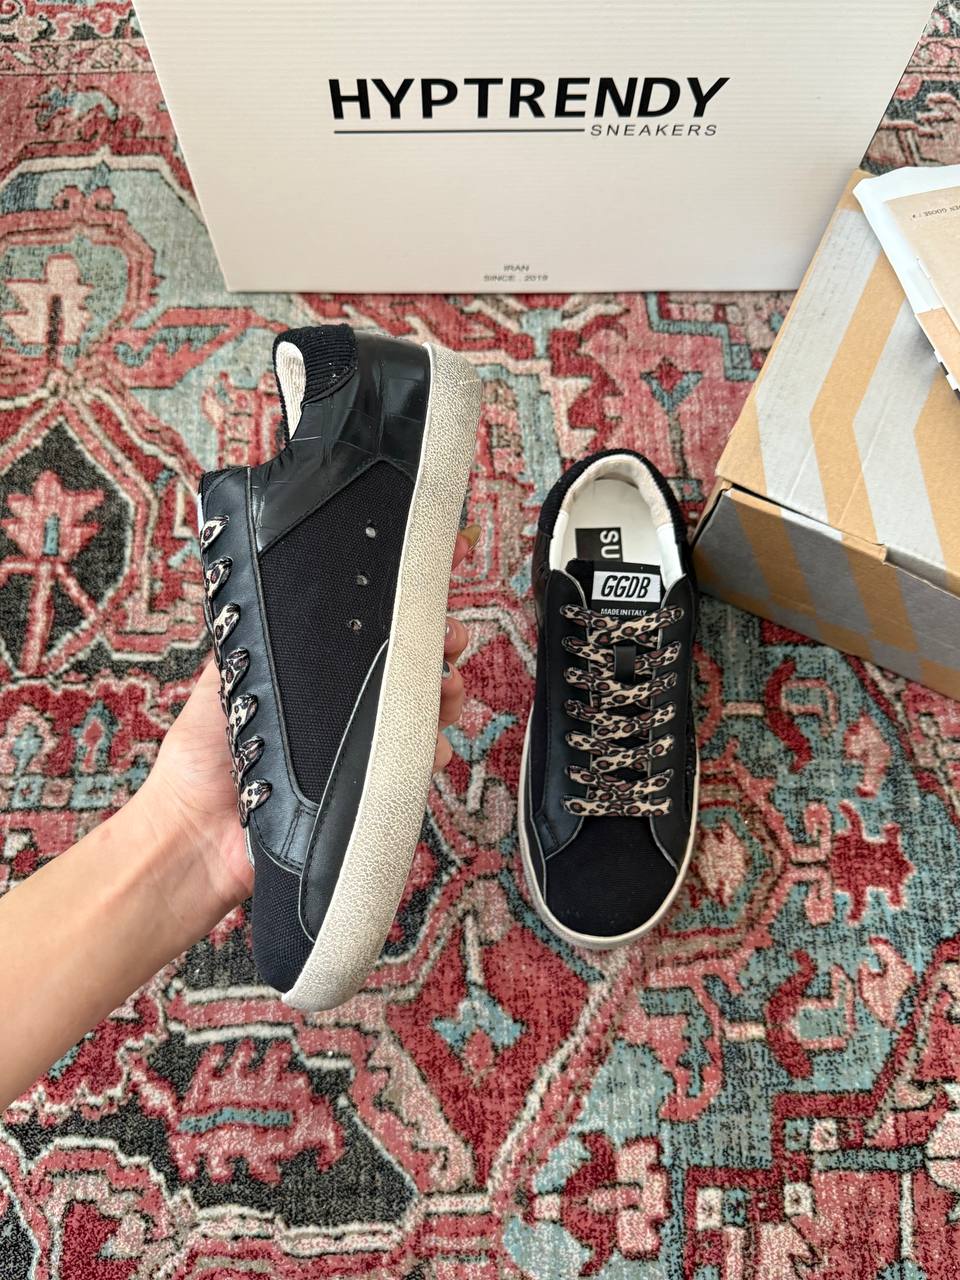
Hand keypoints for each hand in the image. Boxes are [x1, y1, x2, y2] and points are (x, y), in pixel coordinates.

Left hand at [136, 525, 479, 920]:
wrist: (197, 834)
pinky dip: (430, 753)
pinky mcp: (367, 795)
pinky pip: (411, 769)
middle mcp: (340, 715)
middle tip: (450, 637)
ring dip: (443, 697)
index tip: (427, 592)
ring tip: (447, 687)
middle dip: (436, 650)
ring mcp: (357, 755)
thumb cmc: (198, 760)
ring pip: (418, 717)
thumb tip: (269, 591)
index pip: (365, 641)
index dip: (399, 617)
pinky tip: (433, 743)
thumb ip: (245, 645)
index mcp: (312, 682)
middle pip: (404, 674)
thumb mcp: (221, 683)